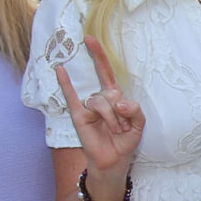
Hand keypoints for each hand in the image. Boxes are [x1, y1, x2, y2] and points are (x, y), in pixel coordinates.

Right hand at [55, 35, 145, 192]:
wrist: (113, 161)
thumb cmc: (125, 141)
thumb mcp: (139, 126)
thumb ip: (136, 111)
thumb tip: (119, 102)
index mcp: (115, 97)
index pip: (106, 72)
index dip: (99, 55)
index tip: (90, 39)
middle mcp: (101, 98)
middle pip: (110, 93)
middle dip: (119, 110)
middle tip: (123, 126)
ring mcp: (89, 107)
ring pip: (101, 102)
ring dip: (112, 119)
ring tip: (116, 131)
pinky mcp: (79, 116)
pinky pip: (72, 98)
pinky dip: (66, 84)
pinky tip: (61, 70)